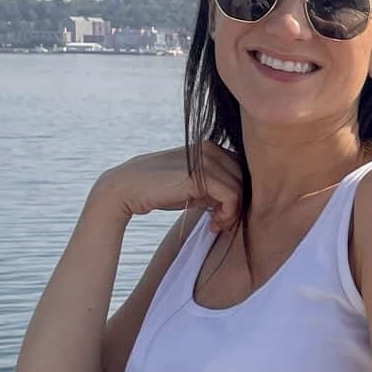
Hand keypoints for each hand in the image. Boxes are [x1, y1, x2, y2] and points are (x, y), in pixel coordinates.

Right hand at [95, 143, 242, 230]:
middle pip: (245, 178)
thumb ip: (216, 188)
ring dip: (232, 213)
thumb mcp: (193, 187)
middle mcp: (210, 148)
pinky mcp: (201, 173)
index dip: (238, 194)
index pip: (241, 170)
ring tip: (214, 224)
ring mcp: (206, 158)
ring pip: (241, 188)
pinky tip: (212, 223)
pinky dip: (227, 214)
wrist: (127, 189)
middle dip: (238, 204)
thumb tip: (241, 199)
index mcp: (209, 147)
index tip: (222, 214)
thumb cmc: (159, 191)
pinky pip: (232, 196)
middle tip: (219, 223)